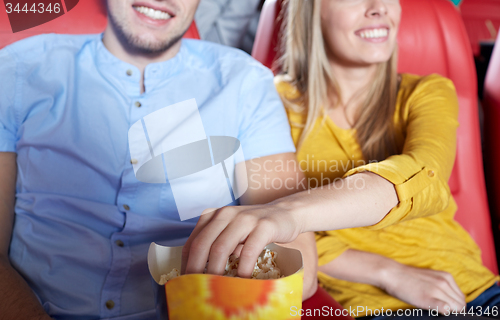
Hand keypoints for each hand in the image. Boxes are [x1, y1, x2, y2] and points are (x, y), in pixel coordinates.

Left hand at [182, 203, 300, 277]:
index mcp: (213, 215)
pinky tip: (242, 280)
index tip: (186, 281)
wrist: (286, 213)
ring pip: (221, 247)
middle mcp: (225, 214)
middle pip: (203, 245)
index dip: (186, 264)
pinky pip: (248, 251)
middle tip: (196, 288)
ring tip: (216, 287)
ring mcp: (244, 218)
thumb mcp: (231, 230)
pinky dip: (243, 269)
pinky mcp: (263, 226)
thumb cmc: (255, 227)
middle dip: (196, 269)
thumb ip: (217, 244)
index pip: (193, 241)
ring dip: (216, 271)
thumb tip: (201, 274)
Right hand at [380, 263, 465, 312]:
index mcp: (446, 277)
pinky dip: (444, 311)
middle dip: (454, 309)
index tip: (447, 306)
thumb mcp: (431, 276)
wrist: (392, 273)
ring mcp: (437, 291)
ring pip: (457, 308)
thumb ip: (444, 285)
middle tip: (440, 308)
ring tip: (435, 307)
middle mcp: (444, 283)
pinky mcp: (428, 299)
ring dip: (449, 311)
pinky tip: (435, 309)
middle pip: (461, 304)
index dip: (455, 304)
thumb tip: (452, 301)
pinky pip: (445, 309)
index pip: (462, 297)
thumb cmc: (409, 277)